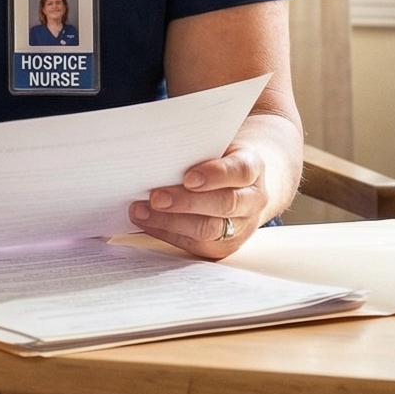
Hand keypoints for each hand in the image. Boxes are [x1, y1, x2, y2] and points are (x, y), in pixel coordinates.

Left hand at [127, 139, 276, 258]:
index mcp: (253, 168)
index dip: (215, 175)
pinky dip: (166, 232)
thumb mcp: (216, 146)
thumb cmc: (219, 160)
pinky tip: (145, 221)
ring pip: (209, 229)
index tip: (188, 177)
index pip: (240, 171)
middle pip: (225, 204)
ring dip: (171, 221)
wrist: (241, 185)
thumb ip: (197, 150)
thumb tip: (156, 152)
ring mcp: (241, 227)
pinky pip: (194, 244)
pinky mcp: (223, 246)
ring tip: (141, 210)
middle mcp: (252, 200)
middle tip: (156, 197)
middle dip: (187, 202)